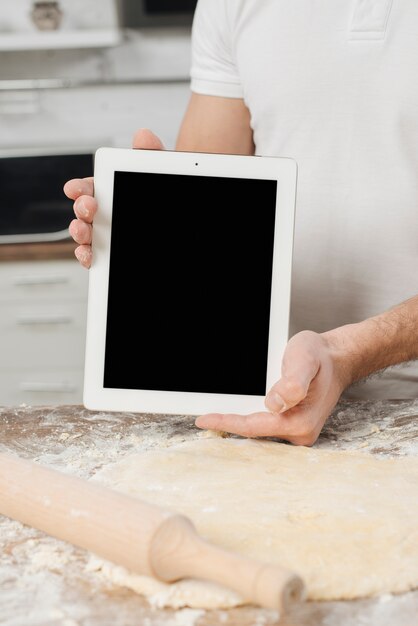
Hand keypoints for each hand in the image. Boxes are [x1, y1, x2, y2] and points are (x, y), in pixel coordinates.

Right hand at [63, 129, 164, 267]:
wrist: (184, 215)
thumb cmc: (165, 190)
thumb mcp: (161, 173)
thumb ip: (152, 155)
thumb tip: (143, 136)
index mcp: (110, 189)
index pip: (89, 188)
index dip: (79, 188)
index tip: (74, 189)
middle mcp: (104, 212)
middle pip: (84, 211)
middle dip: (81, 209)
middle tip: (88, 208)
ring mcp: (106, 234)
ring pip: (85, 234)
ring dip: (80, 233)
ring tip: (84, 232)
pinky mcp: (110, 253)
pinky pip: (94, 256)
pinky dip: (87, 256)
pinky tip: (90, 255)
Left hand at [195, 330, 351, 445]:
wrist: (336, 359)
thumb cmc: (321, 358)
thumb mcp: (306, 360)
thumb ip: (293, 383)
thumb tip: (274, 402)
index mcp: (301, 422)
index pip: (254, 427)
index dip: (227, 422)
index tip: (204, 419)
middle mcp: (298, 432)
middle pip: (253, 432)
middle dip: (227, 424)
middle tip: (201, 417)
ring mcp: (294, 430)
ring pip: (256, 429)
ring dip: (235, 421)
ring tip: (210, 413)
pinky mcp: (289, 424)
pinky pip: (262, 424)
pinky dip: (245, 416)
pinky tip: (231, 408)